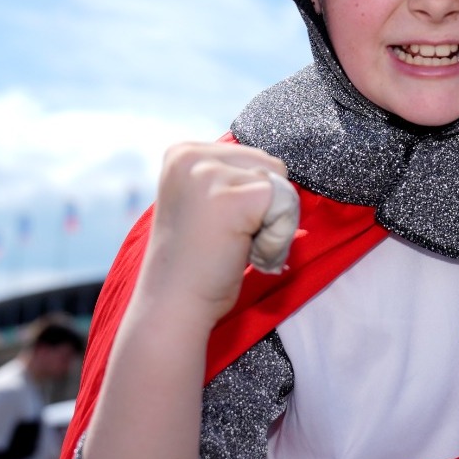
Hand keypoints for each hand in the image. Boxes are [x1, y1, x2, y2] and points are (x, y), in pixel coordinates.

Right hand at [136, 142, 290, 326]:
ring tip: (236, 245)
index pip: (255, 157)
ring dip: (272, 224)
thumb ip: (233, 178)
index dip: (255, 198)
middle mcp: (190, 155)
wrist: (173, 306)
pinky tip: (246, 253)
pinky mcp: (231, 198)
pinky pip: (285, 206)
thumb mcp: (208, 202)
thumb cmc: (198, 262)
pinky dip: (277, 238)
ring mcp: (208, 174)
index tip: (221, 226)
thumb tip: (281, 168)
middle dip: (266, 207)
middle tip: (231, 239)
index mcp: (183, 152)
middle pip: (272, 166)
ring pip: (281, 185)